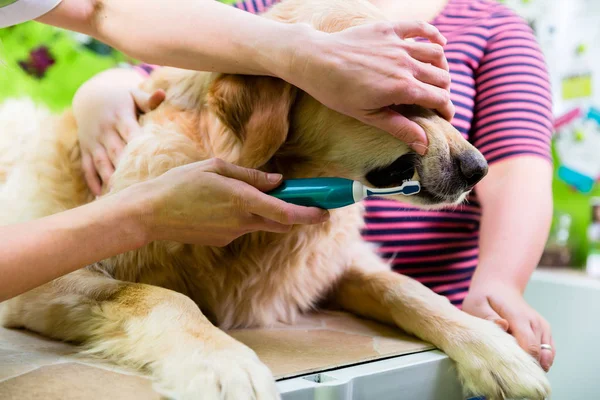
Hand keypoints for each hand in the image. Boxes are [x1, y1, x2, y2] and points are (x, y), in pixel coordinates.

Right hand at [73, 68, 165, 194]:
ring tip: (119, 195)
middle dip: (125, 168)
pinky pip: (88, 169)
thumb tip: (163, 93)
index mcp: (120, 116)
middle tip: (139, 186)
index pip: (130, 133)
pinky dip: (93, 183)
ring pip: (101, 163)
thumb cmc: (121, 98)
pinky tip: (101, 197)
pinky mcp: (86, 150)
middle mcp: (105, 130)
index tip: (150, 162)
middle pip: (116, 151)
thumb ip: (148, 99)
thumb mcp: (133, 94)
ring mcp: (93, 142)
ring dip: (109, 179)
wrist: (91, 96)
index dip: (139, 146)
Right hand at [125, 158, 328, 246]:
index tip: (326, 211)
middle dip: (293, 213)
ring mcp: (232, 235)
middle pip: (281, 223)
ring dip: (265, 212)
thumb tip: (278, 182)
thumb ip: (250, 176)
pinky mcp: (222, 241)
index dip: (310, 214)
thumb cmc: (180, 184)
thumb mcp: (215, 168)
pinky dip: (243, 216)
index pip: (286, 213)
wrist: (150, 214)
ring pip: (260, 224)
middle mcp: (241, 222)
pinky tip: (217, 205)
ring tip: (240, 193)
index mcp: (242, 201)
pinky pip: (241, 227)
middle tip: (296, 196)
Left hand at [287, 20, 453, 154]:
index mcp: (403, 88)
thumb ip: (399, 128)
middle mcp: (406, 64)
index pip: (439, 99)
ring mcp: (398, 44)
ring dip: (442, 67)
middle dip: (444, 92)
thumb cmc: (337, 92)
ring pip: (436, 54)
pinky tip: (440, 44)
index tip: (445, 118)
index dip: (447, 110)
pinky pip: (421, 28)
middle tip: (436, 101)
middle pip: (441, 78)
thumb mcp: (368, 116)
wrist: (315, 61)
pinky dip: (434, 36)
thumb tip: (424, 145)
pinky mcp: (389, 29)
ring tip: (437, 77)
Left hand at [462, 282, 554, 371]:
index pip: (530, 346)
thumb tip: (503, 326)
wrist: (499, 286)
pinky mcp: (545, 331)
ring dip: (533, 365)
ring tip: (515, 369)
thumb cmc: (484, 297)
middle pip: (539, 355)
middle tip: (509, 375)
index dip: (522, 363)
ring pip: (546, 356)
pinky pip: (549, 352)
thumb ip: (488, 317)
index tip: (509, 372)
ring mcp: (542, 327)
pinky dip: (540, 360)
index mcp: (519, 316)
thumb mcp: (477, 304)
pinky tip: (525, 363)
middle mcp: (535, 322)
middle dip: (526, 367)